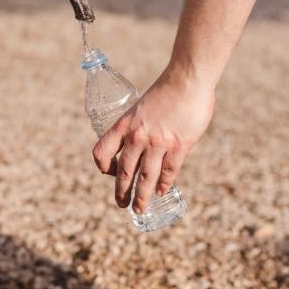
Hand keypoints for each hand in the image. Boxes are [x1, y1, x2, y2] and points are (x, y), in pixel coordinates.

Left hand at [92, 68, 214, 213]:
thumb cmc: (166, 91)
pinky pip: (168, 172)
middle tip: (122, 204)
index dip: (103, 166)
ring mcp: (158, 143)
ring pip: (145, 178)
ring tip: (139, 209)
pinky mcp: (179, 146)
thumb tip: (145, 146)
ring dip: (142, 197)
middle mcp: (137, 137)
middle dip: (122, 192)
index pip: (101, 151)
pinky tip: (162, 192)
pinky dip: (164, 185)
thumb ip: (141, 128)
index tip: (109, 172)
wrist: (187, 80)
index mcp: (123, 125)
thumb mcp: (141, 108)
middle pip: (124, 172)